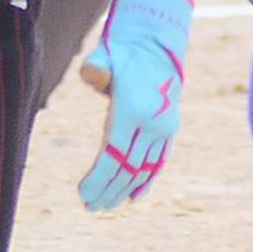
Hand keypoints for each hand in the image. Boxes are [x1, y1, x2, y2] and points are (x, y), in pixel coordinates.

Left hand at [77, 0, 192, 210]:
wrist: (158, 44)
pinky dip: (147, 181)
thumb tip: (91, 73)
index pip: (115, 154)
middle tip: (89, 207)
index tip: (82, 194)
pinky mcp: (169, 130)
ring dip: (124, 189)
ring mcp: (165, 129)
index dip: (99, 178)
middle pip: (129, 168)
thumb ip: (97, 66)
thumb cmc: (123, 52)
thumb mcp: (108, 54)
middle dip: (108, 190)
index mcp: (135, 109)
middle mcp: (154, 123)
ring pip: (145, 169)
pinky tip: (132, 196)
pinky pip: (159, 162)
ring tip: (104, 206)